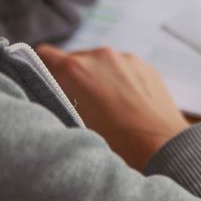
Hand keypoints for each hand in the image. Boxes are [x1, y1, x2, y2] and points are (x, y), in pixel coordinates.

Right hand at [35, 44, 189, 170]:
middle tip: (78, 103)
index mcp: (74, 70)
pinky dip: (119, 80)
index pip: (44, 54)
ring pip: (100, 63)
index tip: (42, 77)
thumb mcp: (73, 123)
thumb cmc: (115, 143)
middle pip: (74, 59)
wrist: (160, 145)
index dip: (40, 66)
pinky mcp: (144, 65)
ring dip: (97, 77)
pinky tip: (125, 103)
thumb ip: (57, 100)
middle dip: (72, 77)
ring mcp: (125, 58)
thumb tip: (47, 91)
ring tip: (106, 106)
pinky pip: (123, 67)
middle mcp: (99, 56)